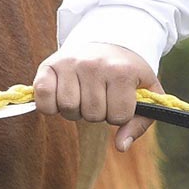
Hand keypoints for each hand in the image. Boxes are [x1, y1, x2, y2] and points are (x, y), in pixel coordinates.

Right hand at [34, 42, 157, 151]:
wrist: (108, 42)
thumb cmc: (128, 74)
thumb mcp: (146, 94)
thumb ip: (138, 123)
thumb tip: (121, 146)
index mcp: (122, 71)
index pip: (118, 117)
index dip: (119, 115)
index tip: (119, 101)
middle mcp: (94, 65)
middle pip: (91, 114)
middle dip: (96, 113)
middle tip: (99, 99)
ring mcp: (70, 64)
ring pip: (68, 108)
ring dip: (74, 110)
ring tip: (81, 97)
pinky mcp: (49, 65)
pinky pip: (43, 95)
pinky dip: (49, 105)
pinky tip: (60, 99)